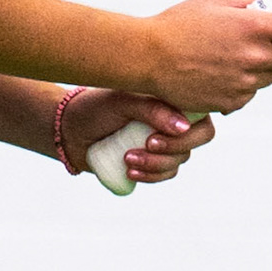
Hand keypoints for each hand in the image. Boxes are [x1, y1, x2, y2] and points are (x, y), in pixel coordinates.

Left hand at [60, 88, 214, 186]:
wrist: (71, 130)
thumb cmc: (96, 107)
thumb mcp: (121, 101)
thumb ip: (152, 109)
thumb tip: (184, 126)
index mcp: (168, 94)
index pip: (200, 109)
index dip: (190, 126)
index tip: (159, 132)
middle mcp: (171, 116)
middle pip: (198, 137)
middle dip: (174, 147)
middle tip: (147, 144)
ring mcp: (164, 139)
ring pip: (181, 159)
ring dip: (157, 163)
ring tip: (127, 157)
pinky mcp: (154, 160)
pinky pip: (167, 173)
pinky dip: (152, 176)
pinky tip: (130, 171)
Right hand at [143, 0, 271, 113]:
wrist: (150, 58)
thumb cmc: (179, 25)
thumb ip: (252, 1)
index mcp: (254, 27)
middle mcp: (256, 57)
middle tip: (266, 35)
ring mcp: (247, 83)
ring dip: (264, 63)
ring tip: (232, 51)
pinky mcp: (235, 102)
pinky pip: (253, 90)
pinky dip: (245, 80)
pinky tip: (221, 68)